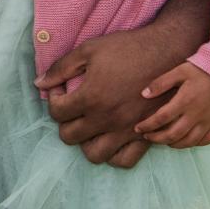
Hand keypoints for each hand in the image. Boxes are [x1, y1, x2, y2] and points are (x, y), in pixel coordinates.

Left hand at [35, 0, 209, 167]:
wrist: (170, 51)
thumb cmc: (127, 48)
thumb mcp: (89, 50)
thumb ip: (61, 68)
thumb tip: (39, 84)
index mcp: (91, 97)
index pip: (57, 113)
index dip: (54, 101)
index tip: (62, 92)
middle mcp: (108, 119)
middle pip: (70, 137)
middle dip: (66, 123)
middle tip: (73, 109)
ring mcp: (127, 130)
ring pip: (95, 155)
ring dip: (87, 142)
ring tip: (90, 125)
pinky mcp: (145, 135)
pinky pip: (125, 160)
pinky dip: (114, 153)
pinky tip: (111, 136)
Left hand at [134, 62, 209, 147]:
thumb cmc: (202, 70)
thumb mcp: (179, 71)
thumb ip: (161, 83)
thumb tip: (144, 94)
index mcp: (184, 101)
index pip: (161, 119)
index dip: (147, 126)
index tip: (137, 128)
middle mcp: (196, 115)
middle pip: (173, 134)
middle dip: (157, 138)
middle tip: (147, 137)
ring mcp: (209, 121)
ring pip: (189, 141)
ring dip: (173, 144)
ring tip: (163, 141)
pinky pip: (206, 140)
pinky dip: (193, 144)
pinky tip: (185, 141)